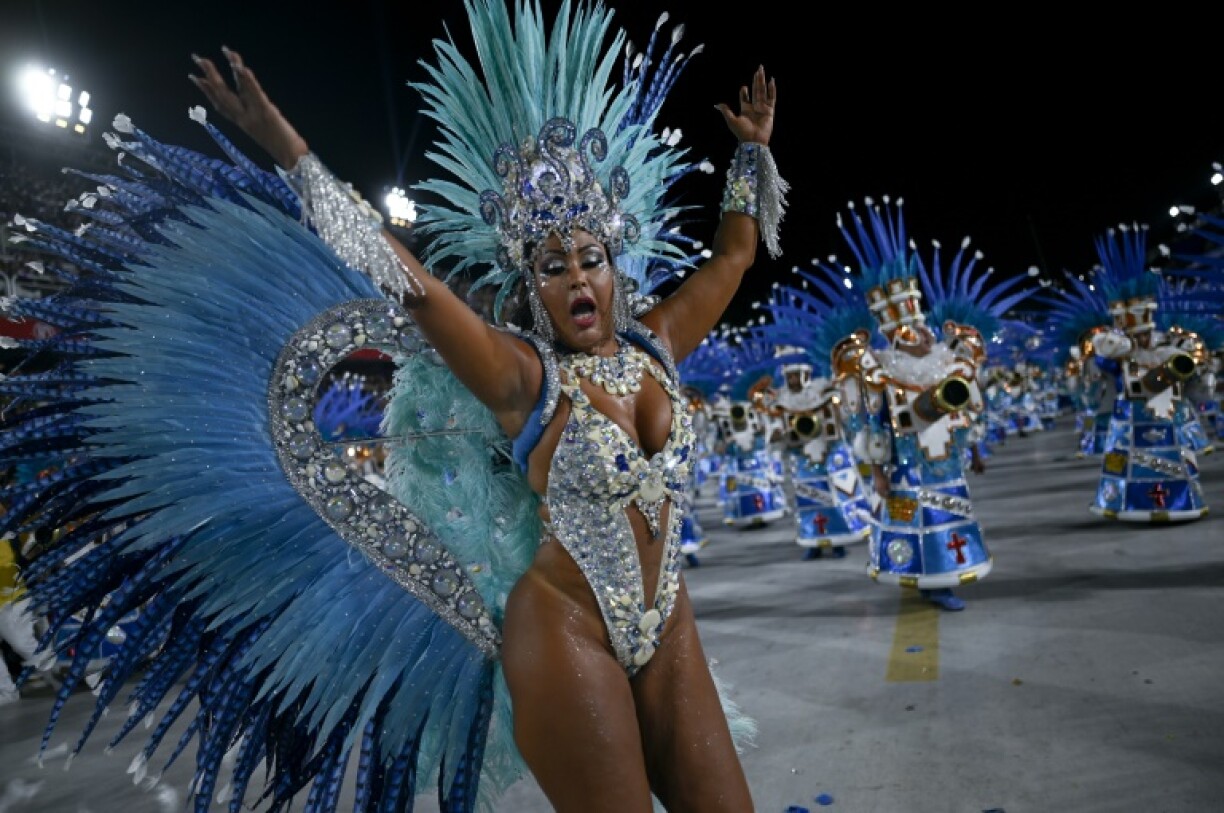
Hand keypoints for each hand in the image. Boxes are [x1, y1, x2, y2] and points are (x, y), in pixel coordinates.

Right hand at [189, 47, 308, 169]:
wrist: (292, 158)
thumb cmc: (282, 146)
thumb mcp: (263, 132)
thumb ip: (254, 118)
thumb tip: (251, 109)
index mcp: (242, 123)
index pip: (219, 105)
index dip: (205, 91)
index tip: (194, 77)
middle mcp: (243, 118)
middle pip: (221, 95)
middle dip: (208, 75)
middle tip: (196, 57)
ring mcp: (253, 115)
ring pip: (234, 90)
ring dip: (228, 70)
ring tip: (220, 52)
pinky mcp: (266, 112)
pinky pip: (253, 93)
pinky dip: (246, 79)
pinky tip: (239, 66)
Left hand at [716, 65, 774, 145]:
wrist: (753, 140)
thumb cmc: (742, 132)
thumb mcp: (731, 120)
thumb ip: (725, 111)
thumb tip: (716, 105)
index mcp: (745, 110)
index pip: (745, 98)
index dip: (744, 92)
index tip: (743, 87)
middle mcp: (754, 107)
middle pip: (755, 91)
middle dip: (756, 80)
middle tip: (758, 69)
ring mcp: (763, 108)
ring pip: (762, 91)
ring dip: (762, 81)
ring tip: (762, 71)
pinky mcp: (770, 110)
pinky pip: (772, 98)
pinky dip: (772, 89)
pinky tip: (771, 81)